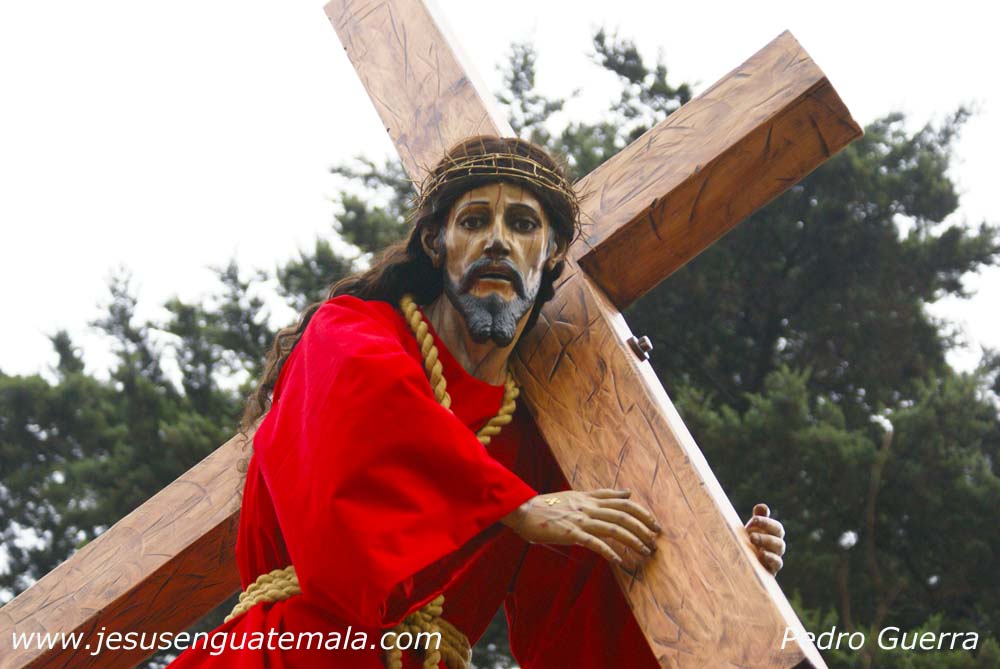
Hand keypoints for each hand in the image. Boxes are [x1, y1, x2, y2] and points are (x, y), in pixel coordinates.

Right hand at [502, 489, 660, 564]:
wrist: (524, 510)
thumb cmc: (549, 505)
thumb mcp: (578, 495)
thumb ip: (601, 495)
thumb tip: (627, 492)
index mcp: (590, 498)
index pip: (623, 502)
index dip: (642, 512)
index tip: (654, 523)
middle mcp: (589, 507)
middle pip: (624, 515)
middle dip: (643, 528)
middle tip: (655, 541)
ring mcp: (581, 520)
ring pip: (614, 529)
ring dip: (633, 541)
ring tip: (644, 552)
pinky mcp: (572, 533)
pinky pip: (595, 543)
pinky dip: (609, 552)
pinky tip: (619, 561)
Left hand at [746, 503, 784, 574]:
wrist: (741, 564)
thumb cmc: (747, 543)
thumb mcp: (750, 530)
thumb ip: (758, 519)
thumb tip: (762, 506)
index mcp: (773, 536)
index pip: (776, 528)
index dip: (767, 522)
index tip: (753, 519)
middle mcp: (776, 547)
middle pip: (779, 538)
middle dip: (765, 534)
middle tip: (750, 534)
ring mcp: (775, 558)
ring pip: (779, 550)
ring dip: (767, 543)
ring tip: (752, 539)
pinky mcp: (771, 570)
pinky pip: (777, 564)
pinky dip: (771, 558)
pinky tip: (760, 554)